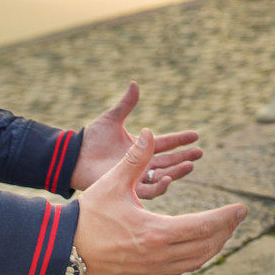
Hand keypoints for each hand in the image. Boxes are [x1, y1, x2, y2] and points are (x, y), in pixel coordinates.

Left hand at [70, 81, 202, 198]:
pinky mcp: (127, 187)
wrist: (75, 156)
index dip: (180, 140)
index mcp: (140, 146)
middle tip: (200, 152)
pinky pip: (147, 190)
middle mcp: (141, 162)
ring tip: (190, 164)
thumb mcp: (112, 118)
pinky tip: (169, 177)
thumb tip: (134, 83)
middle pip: (169, 160)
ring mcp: (135, 176)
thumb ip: (126, 104)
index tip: (196, 135)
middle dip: (185, 157)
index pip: (165, 143)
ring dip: (177, 171)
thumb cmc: (91, 139)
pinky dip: (159, 185)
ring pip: (162, 176)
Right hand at [74, 129, 247, 274]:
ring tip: (222, 230)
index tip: (242, 208)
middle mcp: (157, 256)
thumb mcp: (114, 182)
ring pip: (193, 262)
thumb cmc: (88, 213)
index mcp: (155, 233)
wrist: (63, 247)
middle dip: (224, 231)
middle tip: (237, 217)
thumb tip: (150, 132)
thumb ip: (135, 158)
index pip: (202, 227)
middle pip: (204, 247)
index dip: (225, 217)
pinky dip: (193, 257)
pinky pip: (178, 270)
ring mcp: (151, 270)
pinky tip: (194, 246)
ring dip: (211, 246)